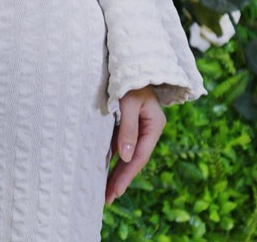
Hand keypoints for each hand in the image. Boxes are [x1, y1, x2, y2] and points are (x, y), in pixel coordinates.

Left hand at [105, 84, 165, 205]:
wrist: (130, 58)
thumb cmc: (131, 78)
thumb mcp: (130, 102)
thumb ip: (128, 128)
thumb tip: (124, 157)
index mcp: (153, 125)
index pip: (139, 156)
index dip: (127, 175)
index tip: (114, 191)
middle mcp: (147, 128)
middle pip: (133, 158)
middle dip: (120, 178)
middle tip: (106, 198)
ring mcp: (137, 125)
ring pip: (126, 153)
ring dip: (115, 170)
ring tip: (104, 190)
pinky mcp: (126, 121)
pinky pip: (119, 142)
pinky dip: (111, 155)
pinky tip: (102, 167)